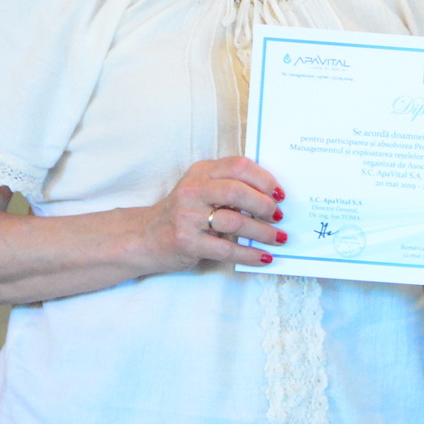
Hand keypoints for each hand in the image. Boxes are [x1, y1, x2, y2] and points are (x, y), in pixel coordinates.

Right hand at [146, 158, 285, 269]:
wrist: (144, 237)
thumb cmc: (183, 213)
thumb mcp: (201, 189)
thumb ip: (229, 186)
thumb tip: (272, 197)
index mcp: (201, 172)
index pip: (238, 166)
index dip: (264, 179)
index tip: (280, 194)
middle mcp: (193, 191)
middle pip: (237, 191)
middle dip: (264, 205)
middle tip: (279, 216)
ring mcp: (187, 217)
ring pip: (235, 222)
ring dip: (262, 232)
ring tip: (278, 238)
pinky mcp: (187, 242)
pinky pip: (226, 249)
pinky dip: (249, 254)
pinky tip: (264, 257)